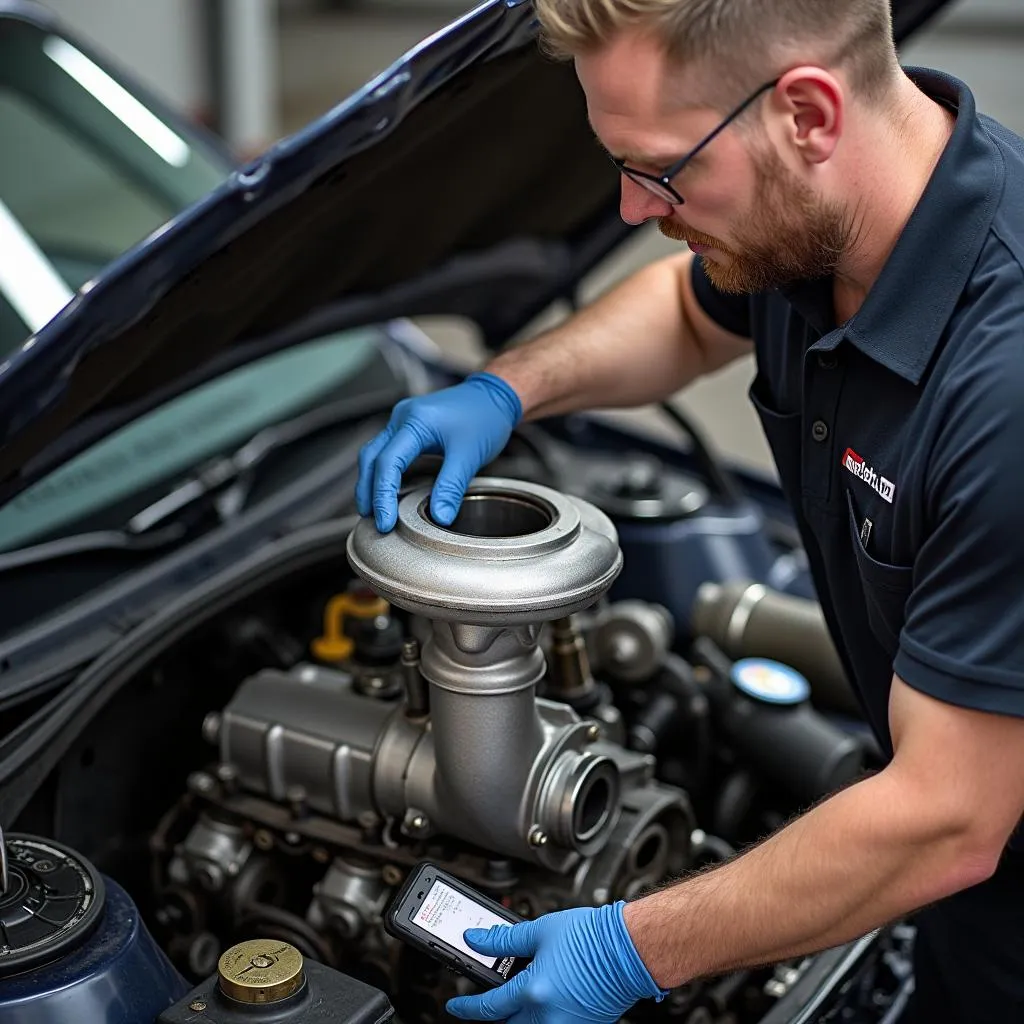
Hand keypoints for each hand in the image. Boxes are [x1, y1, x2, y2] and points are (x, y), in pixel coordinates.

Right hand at [356, 373, 521, 531]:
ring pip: (374, 454)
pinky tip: (386, 492)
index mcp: (415, 421)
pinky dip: (383, 473)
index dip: (383, 495)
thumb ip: (451, 487)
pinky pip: (386, 451)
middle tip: (375, 522)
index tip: (385, 522)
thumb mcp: (469, 455)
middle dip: (369, 492)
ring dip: (371, 483)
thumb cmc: (484, 417)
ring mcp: (402, 421)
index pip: (388, 462)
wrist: (494, 395)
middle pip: (372, 458)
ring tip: (374, 512)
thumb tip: (440, 518)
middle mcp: (402, 417)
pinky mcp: (408, 427)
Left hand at [446, 903, 666, 1022]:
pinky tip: (548, 990)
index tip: (456, 1005)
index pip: (489, 1008)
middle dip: (495, 1014)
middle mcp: (550, 1016)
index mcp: (535, 993)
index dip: (467, 1007)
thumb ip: (504, 939)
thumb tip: (477, 940)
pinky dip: (545, 1013)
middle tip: (487, 998)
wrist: (630, 948)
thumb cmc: (593, 937)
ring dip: (521, 1015)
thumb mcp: (540, 929)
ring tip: (522, 990)